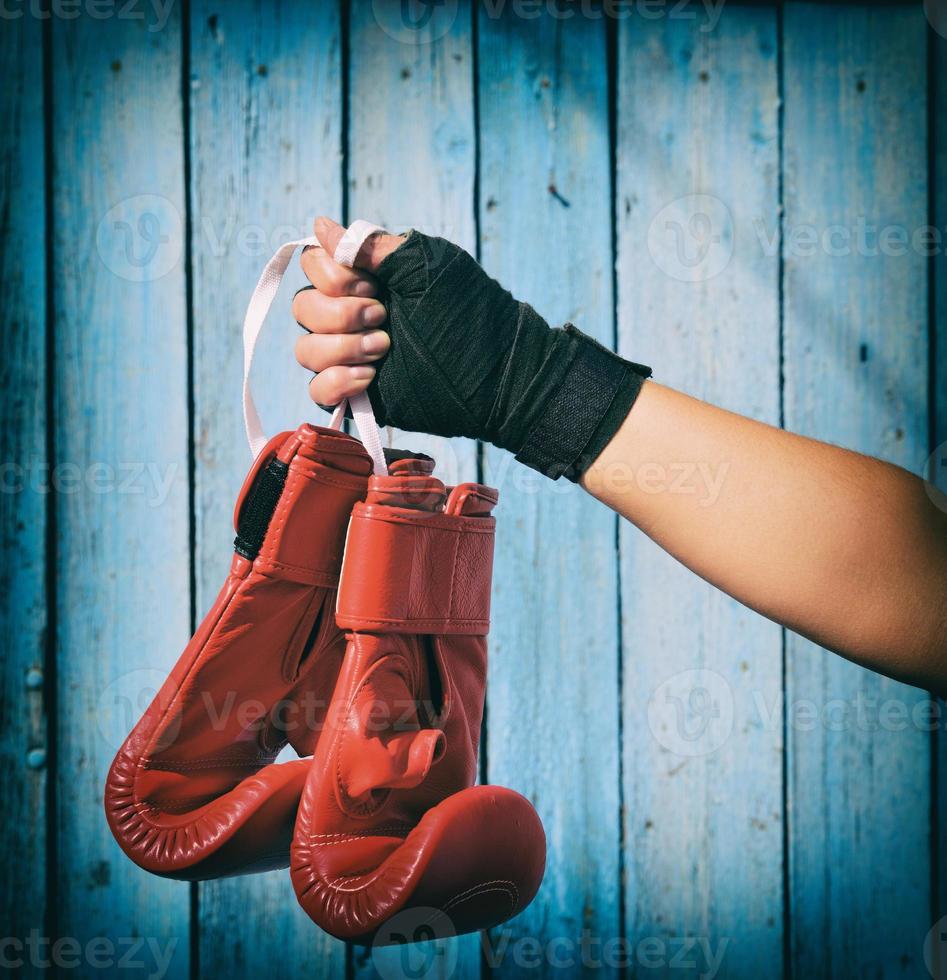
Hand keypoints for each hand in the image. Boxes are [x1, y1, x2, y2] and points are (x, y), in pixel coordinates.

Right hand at [294, 216, 649, 481]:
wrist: (498, 373)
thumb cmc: (470, 313)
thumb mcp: (427, 267)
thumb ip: (374, 247)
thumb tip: (320, 225)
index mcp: (366, 279)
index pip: (313, 266)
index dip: (331, 275)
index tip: (372, 284)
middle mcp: (352, 315)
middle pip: (303, 308)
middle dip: (339, 313)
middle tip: (384, 318)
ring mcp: (353, 356)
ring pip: (305, 350)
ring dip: (340, 348)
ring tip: (384, 350)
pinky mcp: (359, 394)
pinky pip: (317, 391)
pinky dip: (335, 383)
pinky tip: (371, 378)